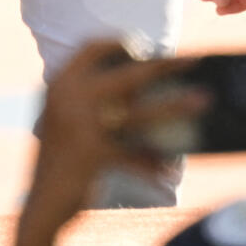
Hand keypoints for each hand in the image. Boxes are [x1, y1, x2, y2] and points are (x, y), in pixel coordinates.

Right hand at [22, 41, 196, 243]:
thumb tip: (143, 85)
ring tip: (204, 100)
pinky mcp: (92, 155)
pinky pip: (134, 155)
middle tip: (196, 61)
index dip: (121, 42)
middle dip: (166, 65)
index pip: (93, 46)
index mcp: (60, 83)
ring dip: (176, 105)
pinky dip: (153, 162)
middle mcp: (68, 98)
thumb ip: (93, 99)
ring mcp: (80, 125)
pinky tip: (170, 167)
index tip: (145, 47)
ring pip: (140, 112)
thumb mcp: (66, 120)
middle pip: (127, 73)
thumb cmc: (62, 160)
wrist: (41, 203)